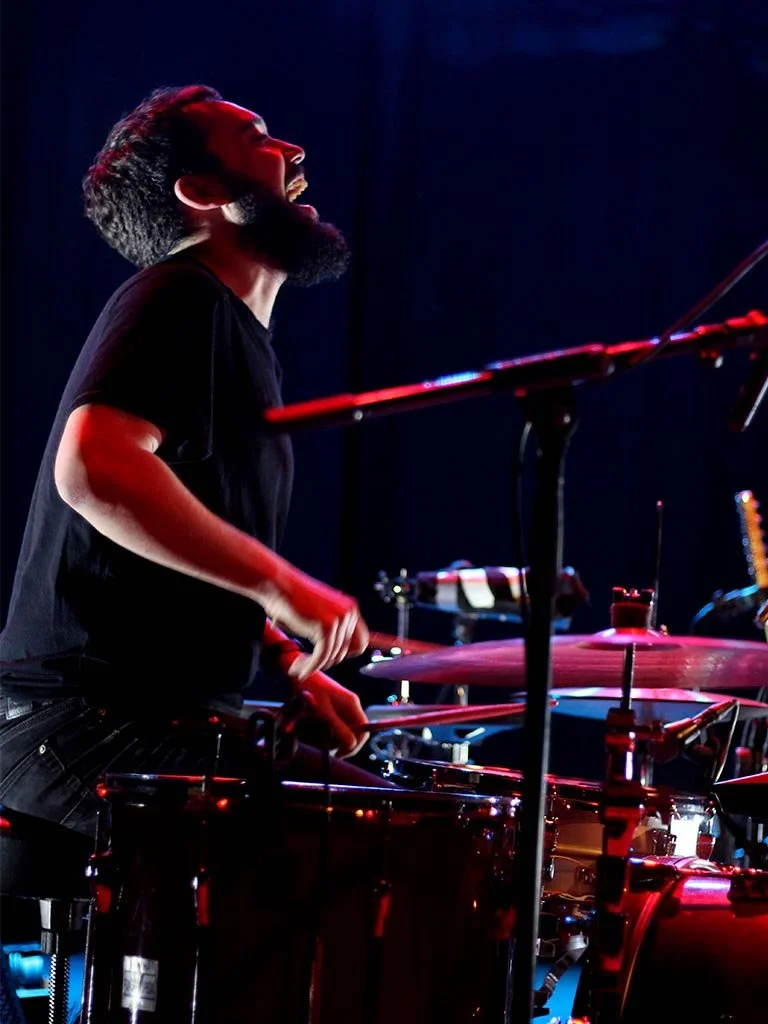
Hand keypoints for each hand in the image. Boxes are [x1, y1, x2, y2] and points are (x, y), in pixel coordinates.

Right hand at [265, 567, 368, 681]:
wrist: (278, 585)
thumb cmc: (291, 599)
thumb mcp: (319, 613)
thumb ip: (331, 629)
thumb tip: (335, 656)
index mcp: (350, 608)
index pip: (360, 642)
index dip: (344, 654)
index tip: (328, 659)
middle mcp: (349, 613)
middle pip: (345, 651)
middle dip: (326, 661)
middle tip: (307, 665)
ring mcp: (339, 620)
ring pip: (331, 657)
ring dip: (313, 666)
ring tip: (297, 667)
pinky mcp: (325, 628)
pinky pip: (321, 657)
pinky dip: (309, 667)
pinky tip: (297, 669)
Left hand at [295, 672, 368, 757]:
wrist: (301, 674)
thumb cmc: (312, 690)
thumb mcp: (324, 712)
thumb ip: (339, 729)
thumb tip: (353, 745)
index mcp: (352, 705)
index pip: (364, 731)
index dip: (355, 746)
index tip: (340, 754)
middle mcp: (351, 705)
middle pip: (354, 731)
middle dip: (342, 742)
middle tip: (326, 747)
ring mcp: (344, 705)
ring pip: (344, 728)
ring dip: (333, 735)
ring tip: (317, 736)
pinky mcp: (335, 706)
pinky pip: (336, 722)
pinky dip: (328, 728)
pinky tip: (316, 728)